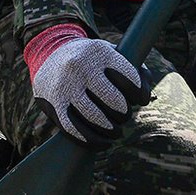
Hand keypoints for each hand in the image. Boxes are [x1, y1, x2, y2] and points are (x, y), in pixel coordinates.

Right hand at [27, 32, 146, 146]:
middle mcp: (80, 66)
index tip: (140, 100)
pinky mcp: (53, 104)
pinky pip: (75, 129)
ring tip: (116, 131)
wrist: (50, 56)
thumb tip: (145, 94)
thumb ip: (136, 69)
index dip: (140, 94)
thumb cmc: (92, 59)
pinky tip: (103, 142)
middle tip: (124, 115)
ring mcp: (65, 86)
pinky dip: (93, 140)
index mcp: (99, 52)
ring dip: (111, 130)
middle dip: (124, 113)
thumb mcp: (111, 53)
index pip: (130, 78)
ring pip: (96, 118)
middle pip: (114, 101)